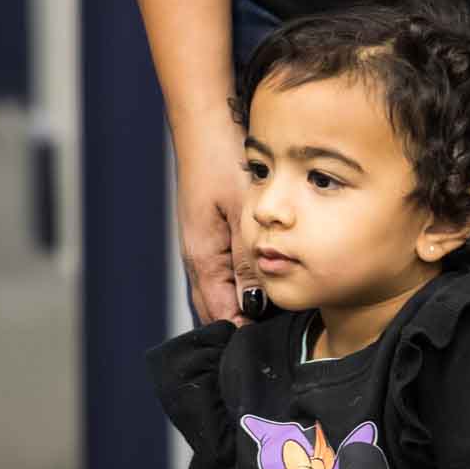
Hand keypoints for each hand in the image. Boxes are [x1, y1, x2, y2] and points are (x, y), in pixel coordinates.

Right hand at [173, 107, 252, 324]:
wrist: (205, 123)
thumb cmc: (222, 160)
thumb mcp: (241, 213)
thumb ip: (247, 261)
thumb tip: (253, 307)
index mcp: (203, 259)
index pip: (220, 315)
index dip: (242, 334)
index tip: (268, 346)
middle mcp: (198, 258)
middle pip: (216, 310)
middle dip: (239, 328)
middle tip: (271, 341)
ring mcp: (202, 246)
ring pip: (220, 293)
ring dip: (241, 308)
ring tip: (271, 320)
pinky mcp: (210, 233)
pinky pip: (223, 273)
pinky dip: (240, 286)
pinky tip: (261, 286)